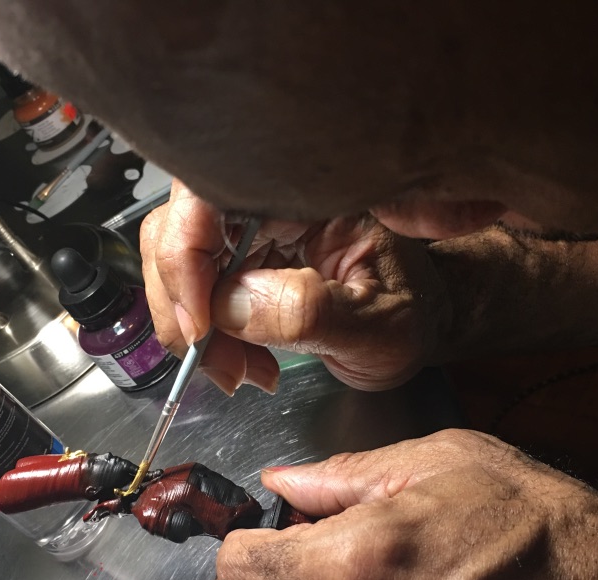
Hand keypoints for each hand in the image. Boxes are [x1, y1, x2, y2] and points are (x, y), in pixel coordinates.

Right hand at [139, 180, 447, 393]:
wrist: (422, 320)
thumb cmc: (414, 311)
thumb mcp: (377, 325)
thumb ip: (310, 312)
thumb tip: (231, 304)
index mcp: (307, 191)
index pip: (212, 195)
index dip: (187, 254)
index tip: (201, 323)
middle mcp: (268, 199)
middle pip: (179, 229)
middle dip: (184, 304)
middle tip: (221, 364)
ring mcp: (249, 228)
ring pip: (175, 262)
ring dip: (192, 326)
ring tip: (240, 369)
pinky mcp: (238, 260)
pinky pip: (192, 289)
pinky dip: (205, 335)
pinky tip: (242, 360)